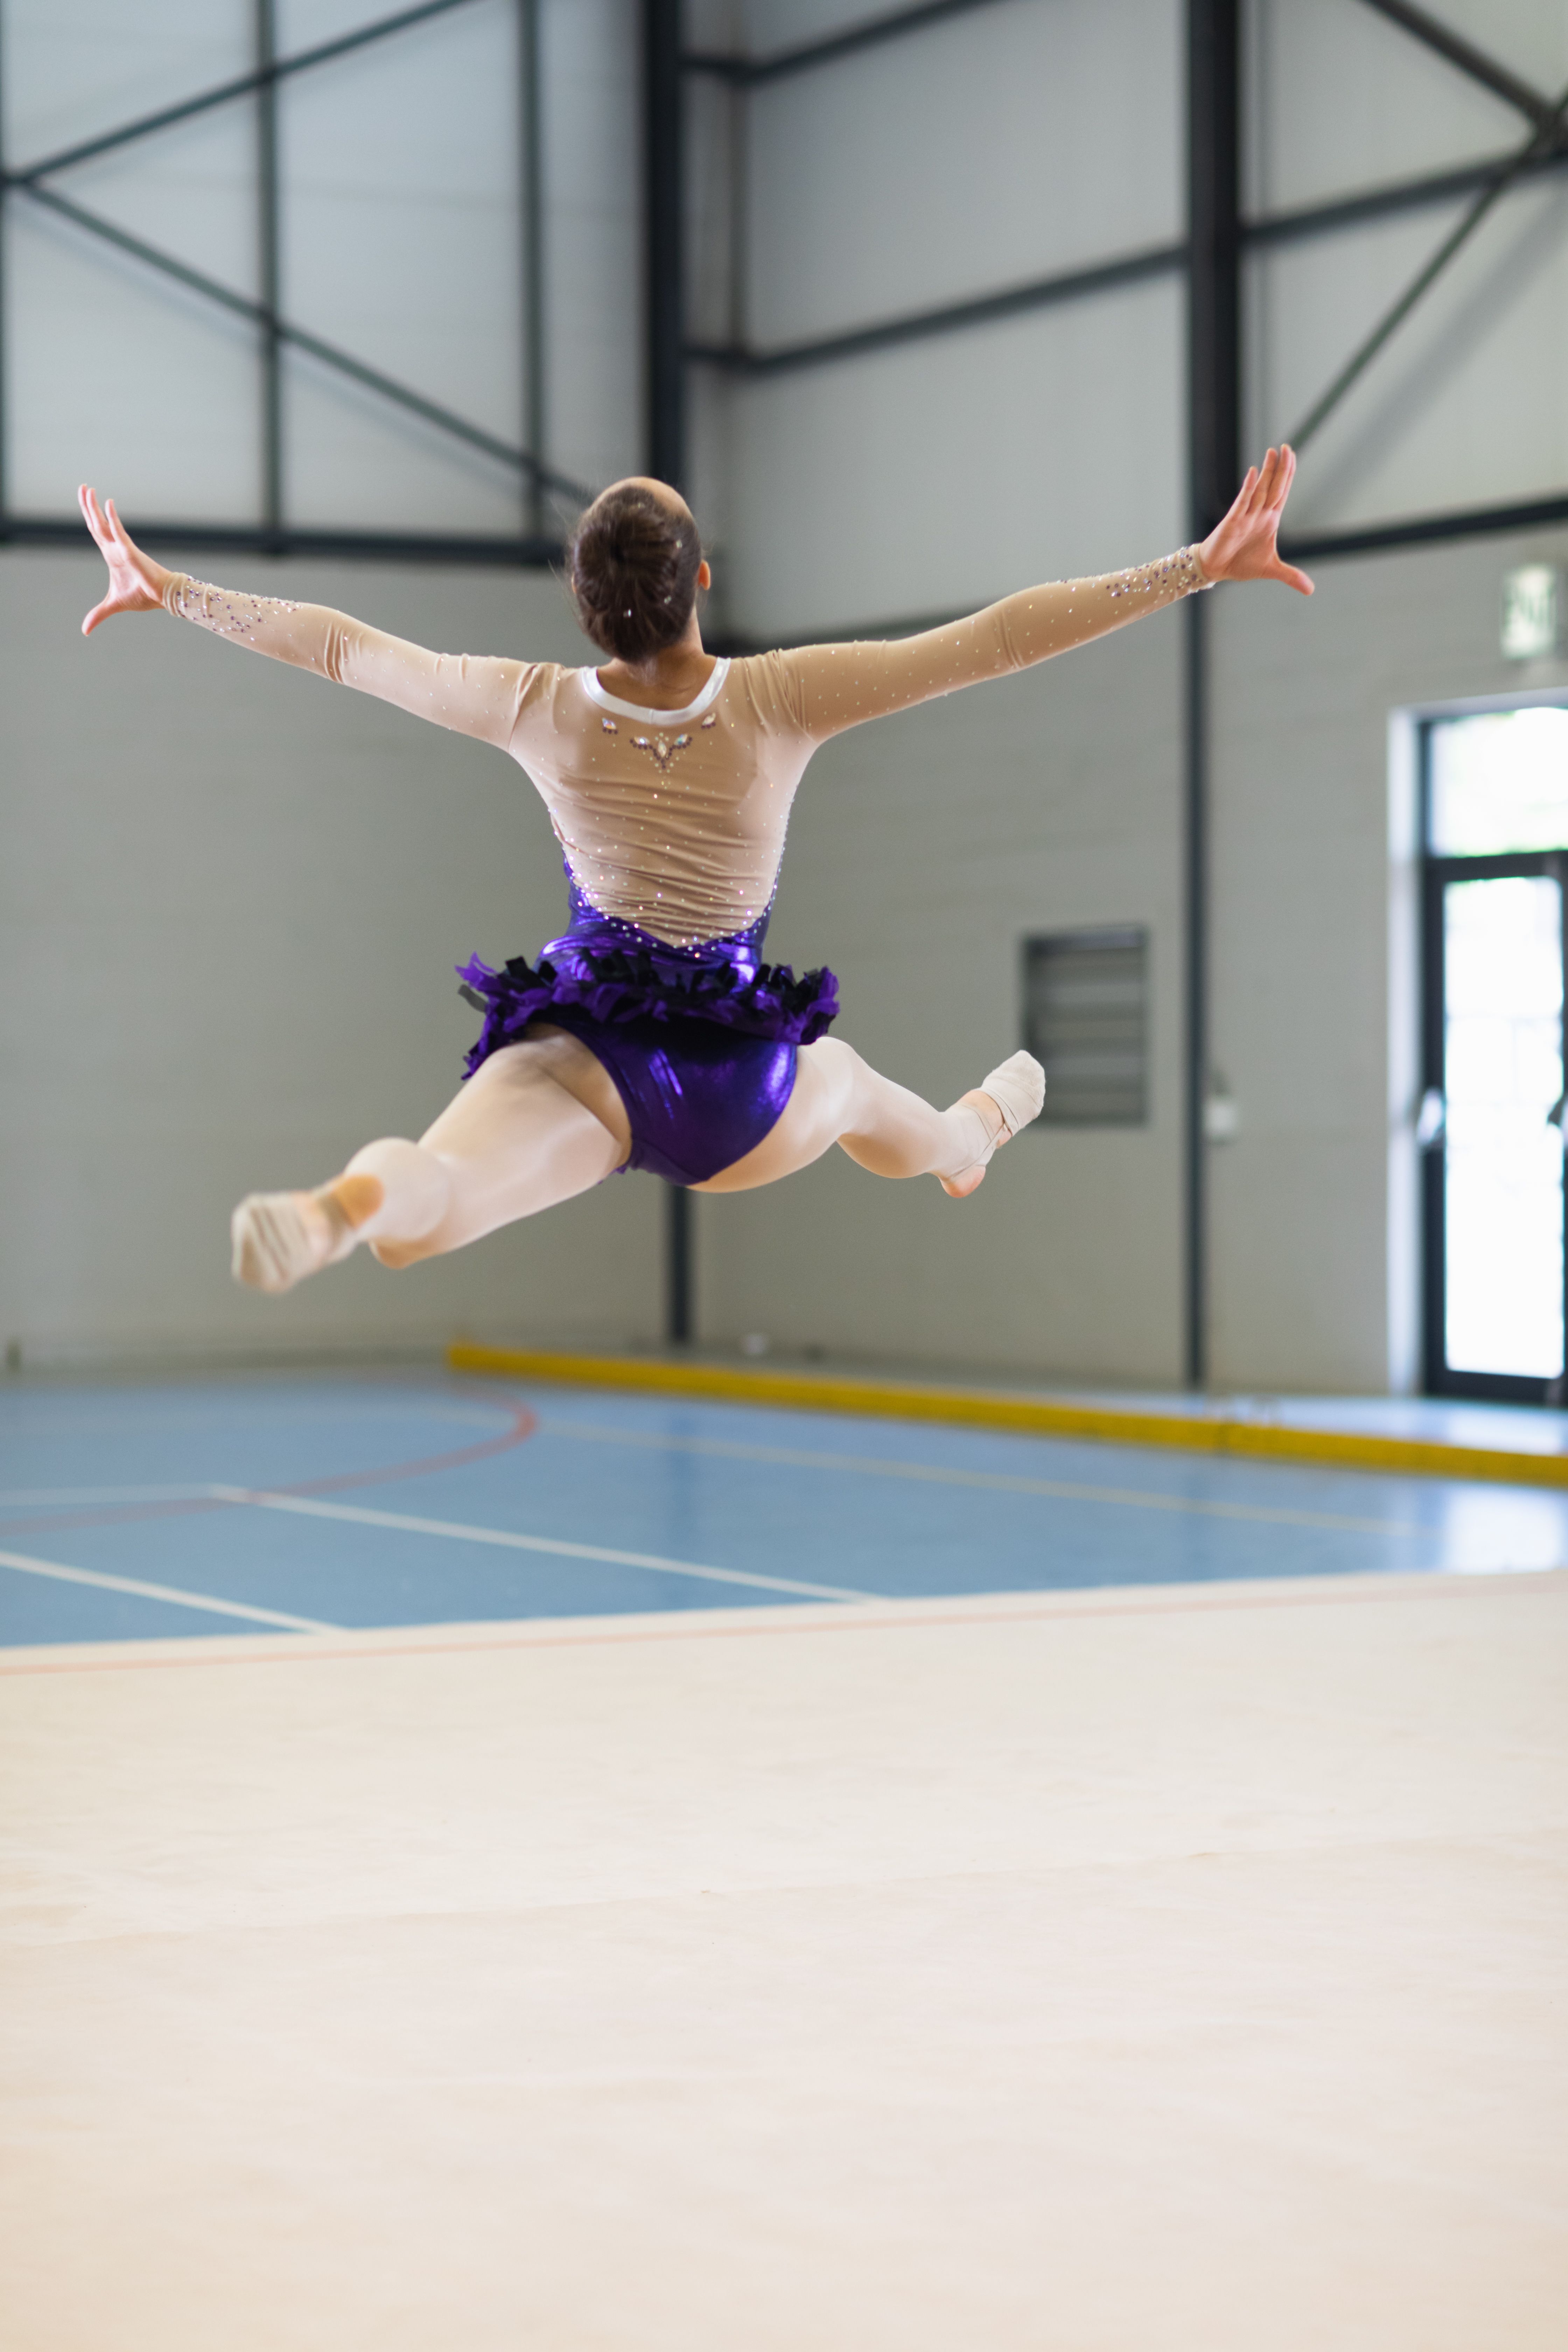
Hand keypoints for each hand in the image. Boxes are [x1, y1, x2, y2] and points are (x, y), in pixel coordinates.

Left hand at [78, 484, 171, 634]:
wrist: (162, 597)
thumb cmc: (142, 596)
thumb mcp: (113, 605)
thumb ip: (98, 614)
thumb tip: (85, 631)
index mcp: (111, 554)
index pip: (95, 530)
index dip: (88, 515)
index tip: (84, 498)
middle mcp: (115, 547)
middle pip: (96, 522)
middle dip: (88, 505)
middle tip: (82, 486)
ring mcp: (122, 548)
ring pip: (104, 523)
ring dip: (95, 507)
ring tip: (88, 490)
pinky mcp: (131, 551)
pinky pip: (119, 533)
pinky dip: (113, 519)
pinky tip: (108, 504)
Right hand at [1197, 446, 1313, 595]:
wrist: (1217, 569)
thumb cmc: (1241, 564)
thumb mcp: (1271, 570)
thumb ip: (1291, 575)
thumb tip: (1310, 590)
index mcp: (1270, 519)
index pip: (1282, 493)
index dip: (1288, 475)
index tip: (1292, 456)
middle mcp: (1259, 513)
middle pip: (1274, 486)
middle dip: (1281, 468)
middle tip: (1286, 447)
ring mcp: (1246, 515)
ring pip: (1260, 490)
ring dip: (1267, 472)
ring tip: (1272, 453)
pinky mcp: (1233, 521)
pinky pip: (1242, 502)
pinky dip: (1249, 488)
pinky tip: (1254, 472)